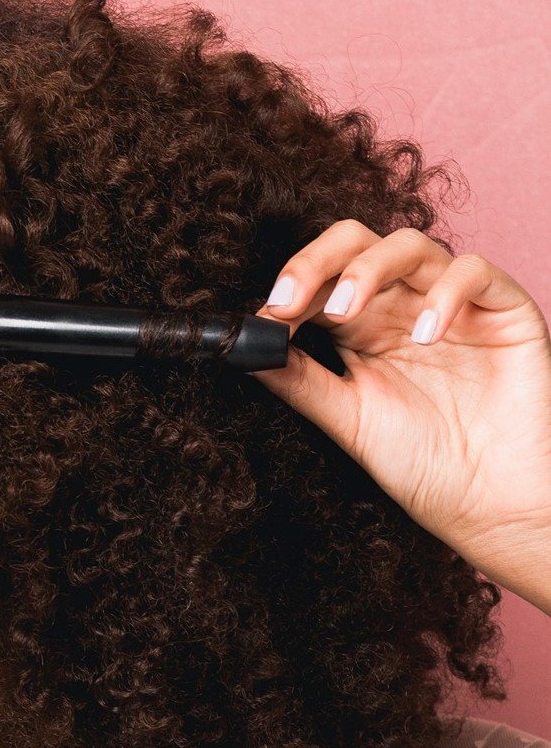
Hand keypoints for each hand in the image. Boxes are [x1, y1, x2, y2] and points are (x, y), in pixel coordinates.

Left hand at [248, 219, 550, 599]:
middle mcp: (404, 306)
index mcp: (363, 328)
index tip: (263, 318)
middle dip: (317, 261)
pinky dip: (444, 293)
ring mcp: (453, 304)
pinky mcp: (504, 310)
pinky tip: (425, 334)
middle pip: (357, 244)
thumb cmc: (424, 463)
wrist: (489, 502)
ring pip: (410, 246)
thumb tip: (244, 349)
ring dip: (369, 270)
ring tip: (346, 312)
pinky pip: (475, 271)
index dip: (290, 289)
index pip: (321, 280)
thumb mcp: (348, 419)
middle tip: (289, 300)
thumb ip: (301, 381)